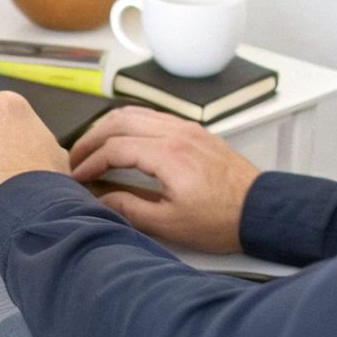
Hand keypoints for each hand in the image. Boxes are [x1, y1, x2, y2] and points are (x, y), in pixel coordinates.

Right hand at [68, 106, 260, 253]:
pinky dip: (130, 124)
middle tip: (77, 158)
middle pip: (119, 121)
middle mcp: (177, 134)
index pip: (115, 148)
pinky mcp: (194, 131)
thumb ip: (130, 208)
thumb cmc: (223, 220)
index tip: (77, 176)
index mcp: (169, 156)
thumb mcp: (170, 224)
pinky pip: (153, 116)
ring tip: (94, 147)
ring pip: (135, 113)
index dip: (90, 162)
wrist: (260, 210)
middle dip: (91, 138)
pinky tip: (124, 140)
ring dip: (109, 127)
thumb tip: (102, 198)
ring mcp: (187, 128)